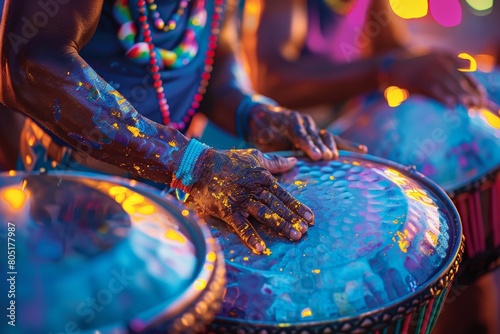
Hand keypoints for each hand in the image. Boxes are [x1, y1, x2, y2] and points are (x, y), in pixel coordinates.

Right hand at [189, 149, 313, 253]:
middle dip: (292, 219)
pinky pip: (241, 225)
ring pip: (265, 214)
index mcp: (262, 178)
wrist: (200, 165)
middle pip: (277, 206)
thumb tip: (294, 161)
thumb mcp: (254, 157)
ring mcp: (241, 200)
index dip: (297, 207)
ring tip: (293, 236)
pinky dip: (250, 236)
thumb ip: (275, 162)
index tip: (310, 218)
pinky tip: (260, 247)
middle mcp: (254, 190)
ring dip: (280, 225)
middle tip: (305, 231)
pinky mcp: (228, 210)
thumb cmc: (228, 161)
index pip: (283, 195)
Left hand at [246, 105, 366, 160]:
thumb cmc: (262, 128)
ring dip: (332, 147)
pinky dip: (347, 145)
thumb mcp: (262, 134)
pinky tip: (362, 151)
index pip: (301, 133)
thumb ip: (271, 143)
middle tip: (326, 158)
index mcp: (290, 120)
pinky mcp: (318, 133)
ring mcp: (313, 127)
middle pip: (316, 136)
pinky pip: (334, 139)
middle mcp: (304, 122)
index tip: (315, 156)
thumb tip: (278, 158)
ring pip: (326, 136)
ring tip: (334, 158)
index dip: (308, 145)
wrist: (262, 116)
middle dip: (321, 147)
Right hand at [388, 51, 487, 108]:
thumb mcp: (433, 56)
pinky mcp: (420, 80)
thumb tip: (470, 65)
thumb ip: (451, 61)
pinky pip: (435, 91)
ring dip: (460, 97)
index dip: (474, 86)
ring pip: (449, 85)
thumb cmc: (412, 64)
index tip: (481, 97)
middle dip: (469, 94)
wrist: (390, 65)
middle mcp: (440, 62)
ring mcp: (430, 70)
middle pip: (459, 80)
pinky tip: (450, 106)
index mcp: (445, 56)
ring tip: (468, 106)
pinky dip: (444, 98)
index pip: (465, 72)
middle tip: (477, 105)